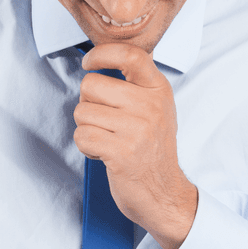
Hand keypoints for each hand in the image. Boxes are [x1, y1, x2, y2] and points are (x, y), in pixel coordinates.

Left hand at [74, 43, 197, 248]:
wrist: (165, 194)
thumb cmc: (154, 152)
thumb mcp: (158, 110)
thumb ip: (138, 84)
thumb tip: (104, 57)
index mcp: (159, 90)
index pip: (129, 55)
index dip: (101, 54)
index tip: (89, 63)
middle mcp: (150, 106)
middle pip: (91, 85)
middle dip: (88, 104)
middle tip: (104, 122)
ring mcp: (136, 129)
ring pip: (82, 112)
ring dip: (87, 129)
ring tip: (108, 141)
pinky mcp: (121, 152)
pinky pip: (82, 136)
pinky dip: (86, 147)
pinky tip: (103, 153)